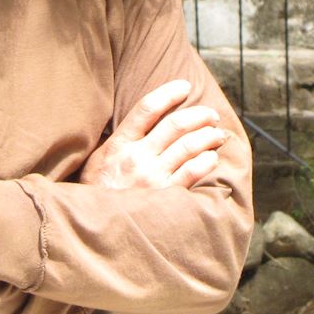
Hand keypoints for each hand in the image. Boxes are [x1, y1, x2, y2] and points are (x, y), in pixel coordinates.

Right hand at [79, 79, 229, 190]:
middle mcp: (137, 157)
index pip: (147, 108)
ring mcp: (152, 178)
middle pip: (176, 125)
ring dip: (209, 136)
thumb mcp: (97, 159)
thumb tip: (144, 121)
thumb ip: (120, 140)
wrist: (95, 227)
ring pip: (189, 146)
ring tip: (218, 134)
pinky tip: (212, 157)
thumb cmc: (96, 191)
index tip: (185, 86)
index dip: (169, 93)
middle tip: (211, 114)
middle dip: (199, 115)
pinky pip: (192, 173)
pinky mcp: (165, 197)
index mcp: (119, 144)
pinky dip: (207, 161)